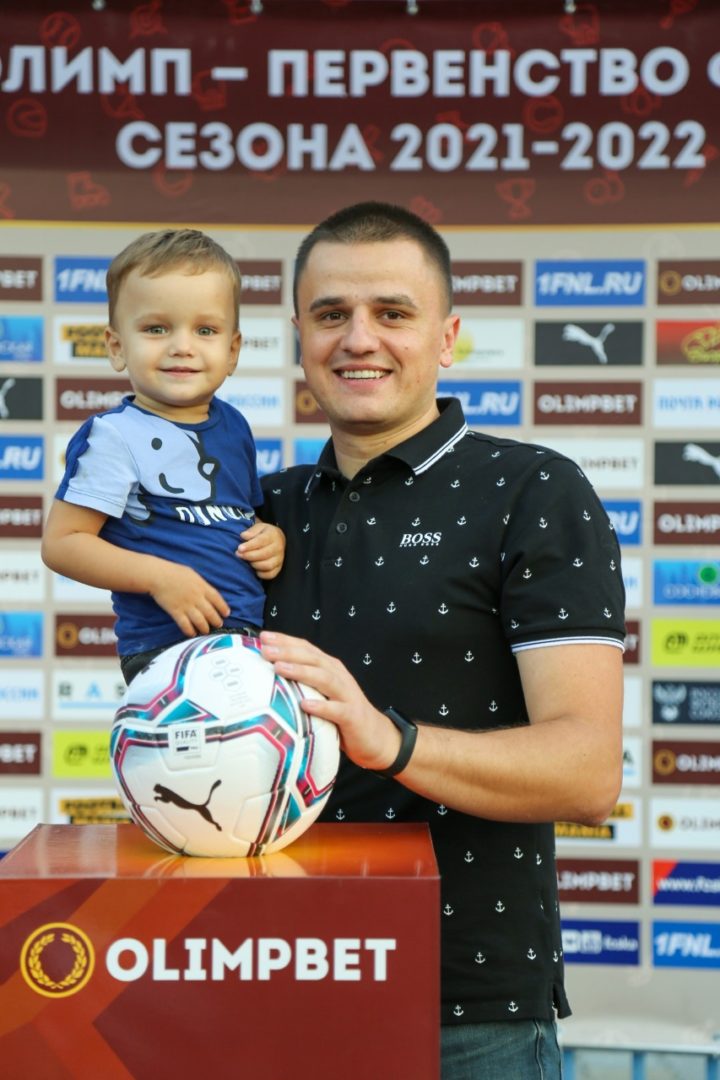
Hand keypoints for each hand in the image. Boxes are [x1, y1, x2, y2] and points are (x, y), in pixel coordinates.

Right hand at [150, 562, 229, 636]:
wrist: (158, 576)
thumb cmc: (174, 572)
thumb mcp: (193, 574)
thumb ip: (201, 584)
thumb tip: (207, 592)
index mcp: (202, 586)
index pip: (217, 599)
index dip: (223, 608)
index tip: (226, 614)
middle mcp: (197, 597)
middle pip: (211, 613)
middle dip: (216, 621)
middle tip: (218, 624)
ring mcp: (186, 605)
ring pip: (200, 621)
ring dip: (205, 628)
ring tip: (206, 631)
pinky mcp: (176, 612)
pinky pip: (185, 625)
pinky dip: (190, 631)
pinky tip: (192, 633)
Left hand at [237, 522, 285, 579]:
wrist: (277, 539)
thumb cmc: (264, 534)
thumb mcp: (258, 527)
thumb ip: (251, 531)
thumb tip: (244, 536)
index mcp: (273, 535)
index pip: (261, 541)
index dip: (250, 546)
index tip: (239, 548)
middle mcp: (278, 547)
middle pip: (264, 554)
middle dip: (249, 556)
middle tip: (238, 555)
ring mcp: (279, 559)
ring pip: (267, 565)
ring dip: (254, 564)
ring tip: (246, 561)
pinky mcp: (278, 568)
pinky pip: (270, 574)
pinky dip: (261, 574)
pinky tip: (254, 569)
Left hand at [259, 631, 402, 771]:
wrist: (375, 736)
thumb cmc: (341, 714)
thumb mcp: (321, 694)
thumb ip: (302, 684)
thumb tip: (268, 677)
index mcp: (329, 668)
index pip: (306, 649)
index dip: (286, 641)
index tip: (263, 637)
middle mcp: (338, 676)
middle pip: (312, 659)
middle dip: (288, 652)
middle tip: (266, 650)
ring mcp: (346, 695)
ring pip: (324, 678)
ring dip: (301, 672)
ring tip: (279, 668)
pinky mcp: (352, 716)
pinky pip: (336, 710)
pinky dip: (321, 706)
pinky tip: (305, 705)